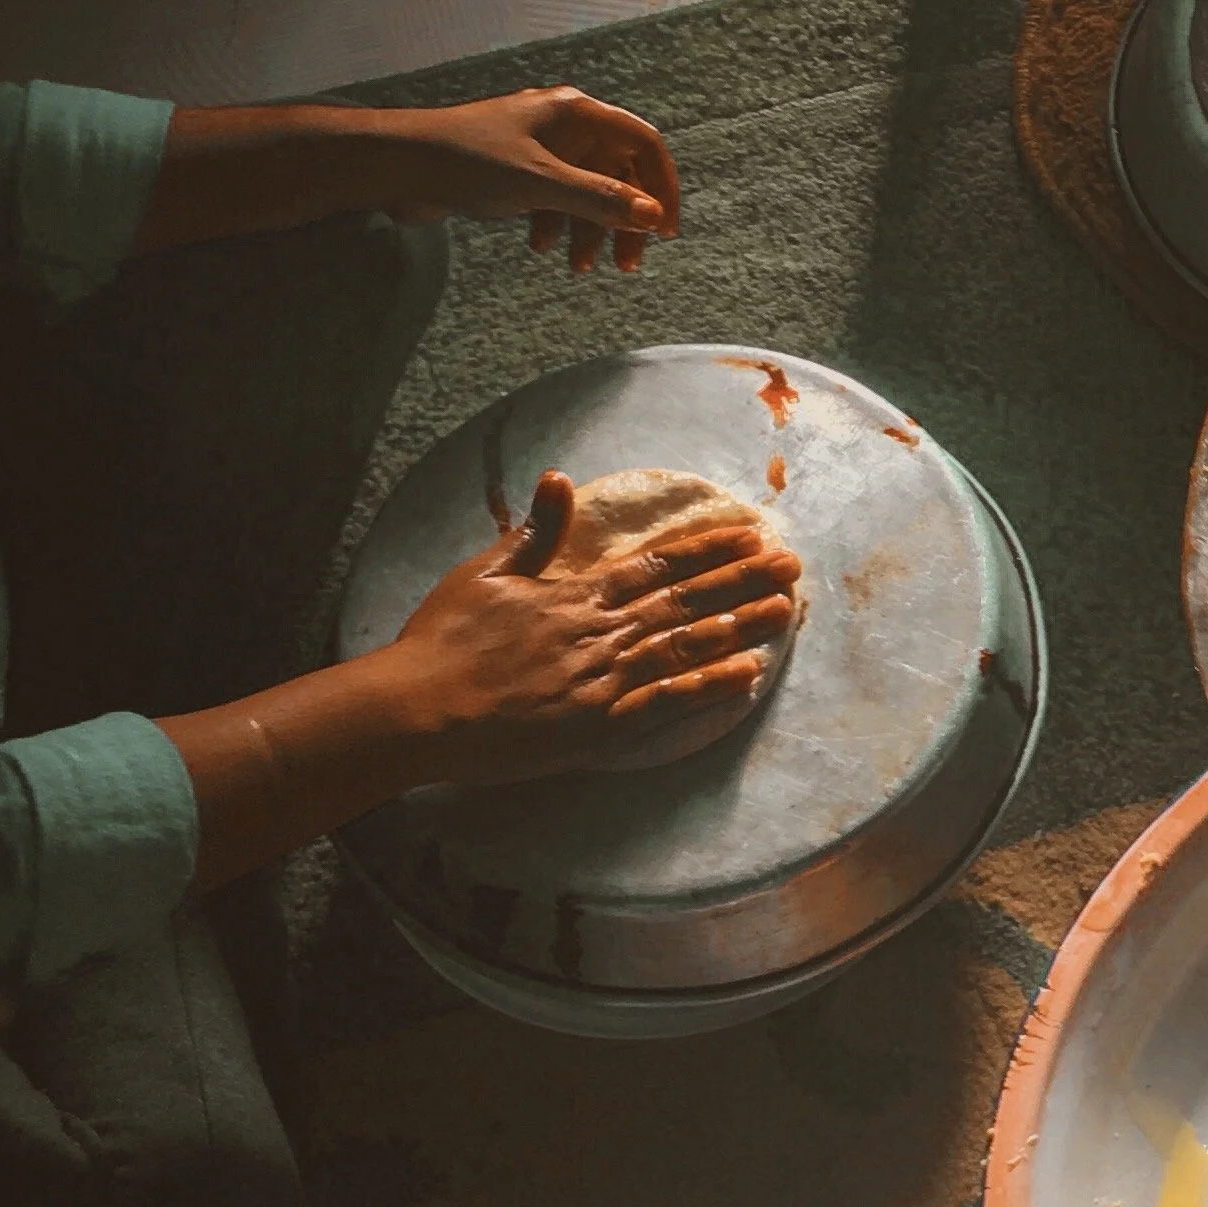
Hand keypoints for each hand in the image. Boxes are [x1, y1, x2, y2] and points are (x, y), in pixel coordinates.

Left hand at [382, 91, 682, 272]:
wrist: (398, 165)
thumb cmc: (467, 161)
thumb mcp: (540, 184)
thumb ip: (598, 199)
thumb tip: (653, 217)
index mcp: (575, 113)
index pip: (641, 144)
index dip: (660, 187)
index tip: (666, 231)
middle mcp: (562, 125)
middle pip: (616, 172)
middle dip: (623, 219)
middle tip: (626, 264)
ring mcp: (538, 147)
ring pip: (584, 190)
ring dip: (588, 229)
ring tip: (579, 267)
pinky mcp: (515, 170)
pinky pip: (553, 198)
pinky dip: (556, 224)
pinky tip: (541, 248)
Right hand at [382, 471, 801, 781]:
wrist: (416, 710)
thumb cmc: (442, 641)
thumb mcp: (484, 573)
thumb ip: (533, 532)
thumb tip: (558, 478)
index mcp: (574, 595)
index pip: (656, 565)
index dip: (707, 550)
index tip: (748, 535)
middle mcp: (598, 633)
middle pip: (684, 601)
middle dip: (741, 581)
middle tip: (791, 565)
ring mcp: (602, 681)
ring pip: (685, 646)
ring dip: (739, 627)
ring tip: (784, 612)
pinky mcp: (598, 728)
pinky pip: (666, 705)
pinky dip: (708, 689)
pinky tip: (747, 676)